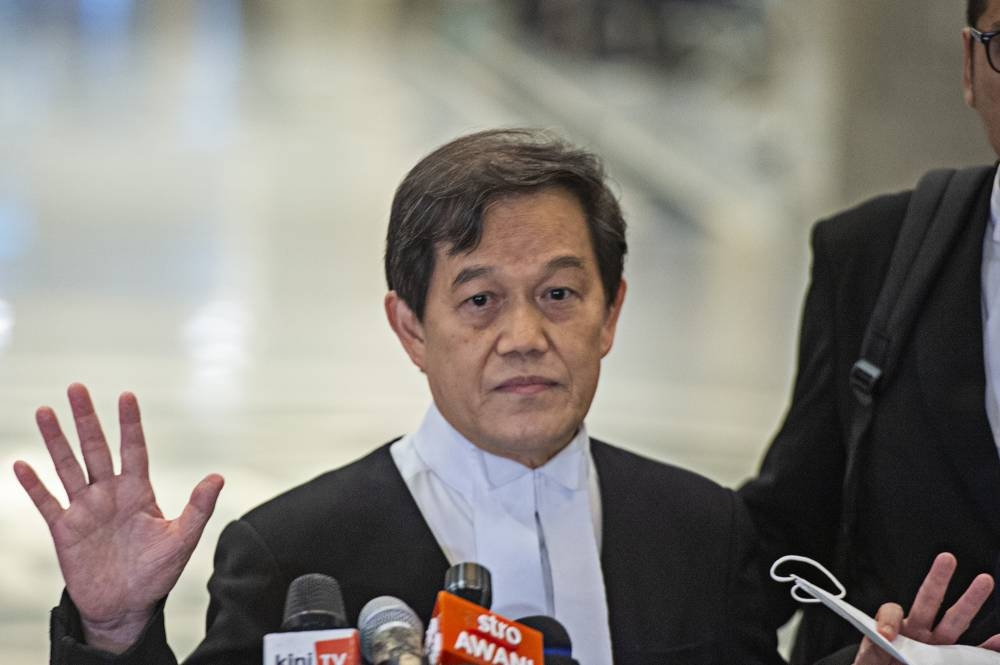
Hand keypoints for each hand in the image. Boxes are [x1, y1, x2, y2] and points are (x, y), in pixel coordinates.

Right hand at [13, 383, 223, 653]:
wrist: (126, 606)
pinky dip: (34, 485)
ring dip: (56, 440)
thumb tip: (218, 477)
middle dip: (86, 419)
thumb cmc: (157, 573)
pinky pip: (47, 502)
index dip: (129, 424)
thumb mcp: (182, 540)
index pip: (133, 449)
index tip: (126, 396)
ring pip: (68, 467)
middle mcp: (110, 493)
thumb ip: (198, 508)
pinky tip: (22, 464)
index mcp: (138, 491)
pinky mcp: (65, 530)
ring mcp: (85, 509)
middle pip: (95, 448)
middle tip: (76, 388)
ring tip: (45, 411)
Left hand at [852, 552, 996, 664]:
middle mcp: (917, 633)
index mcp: (895, 630)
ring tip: (984, 580)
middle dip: (937, 579)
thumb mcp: (871, 658)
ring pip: (954, 620)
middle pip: (927, 601)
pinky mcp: (951, 659)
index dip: (889, 620)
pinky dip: (988, 647)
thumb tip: (885, 637)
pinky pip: (973, 653)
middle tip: (946, 558)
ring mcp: (936, 645)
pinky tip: (999, 640)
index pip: (892, 613)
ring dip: (970, 601)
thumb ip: (876, 648)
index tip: (886, 636)